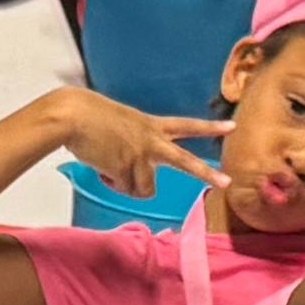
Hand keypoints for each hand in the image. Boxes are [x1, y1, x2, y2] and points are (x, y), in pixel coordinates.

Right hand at [48, 90, 223, 197]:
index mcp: (151, 124)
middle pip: (185, 162)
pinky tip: (101, 168)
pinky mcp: (127, 169)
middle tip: (226, 183)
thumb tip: (126, 170)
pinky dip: (112, 184)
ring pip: (143, 189)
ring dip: (127, 184)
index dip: (209, 128)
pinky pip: (124, 189)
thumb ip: (132, 142)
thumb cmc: (88, 115)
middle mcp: (151, 140)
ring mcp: (141, 156)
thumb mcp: (121, 123)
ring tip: (109, 167)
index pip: (186, 125)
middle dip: (207, 173)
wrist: (73, 116)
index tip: (232, 127)